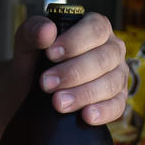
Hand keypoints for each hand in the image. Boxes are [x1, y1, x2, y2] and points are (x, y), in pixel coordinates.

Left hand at [14, 11, 128, 125]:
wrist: (31, 94)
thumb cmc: (35, 63)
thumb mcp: (27, 44)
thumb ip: (32, 32)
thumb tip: (47, 30)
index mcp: (96, 28)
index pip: (96, 28)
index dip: (74, 42)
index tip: (50, 54)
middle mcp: (112, 50)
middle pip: (103, 58)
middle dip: (74, 72)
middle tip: (46, 83)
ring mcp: (117, 75)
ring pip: (110, 83)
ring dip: (84, 94)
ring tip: (58, 102)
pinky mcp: (117, 100)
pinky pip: (118, 106)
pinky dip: (103, 112)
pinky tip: (86, 116)